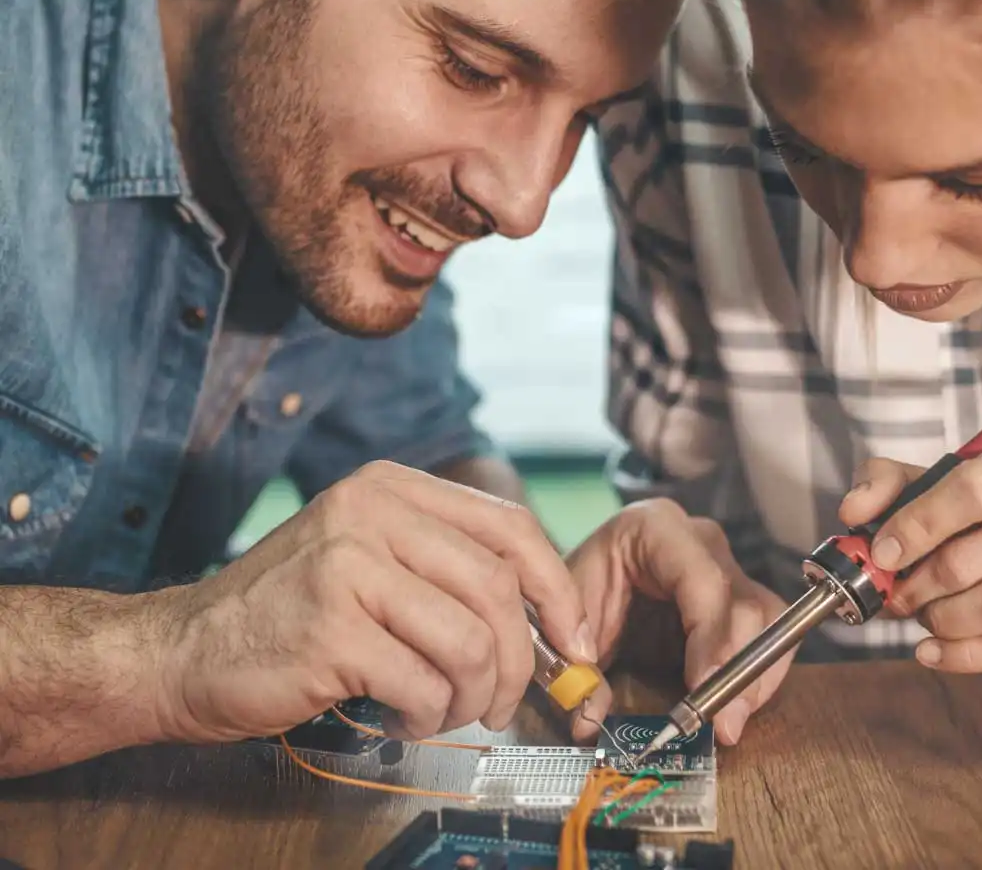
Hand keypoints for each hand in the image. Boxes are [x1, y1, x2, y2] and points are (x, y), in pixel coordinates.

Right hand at [150, 461, 595, 743]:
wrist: (184, 649)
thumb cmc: (291, 610)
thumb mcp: (370, 556)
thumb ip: (447, 566)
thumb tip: (547, 616)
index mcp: (391, 488)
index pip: (509, 526)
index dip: (556, 589)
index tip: (574, 641)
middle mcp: (371, 512)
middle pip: (497, 587)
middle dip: (519, 660)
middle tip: (504, 700)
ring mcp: (348, 566)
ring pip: (469, 641)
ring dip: (471, 697)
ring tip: (442, 711)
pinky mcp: (330, 629)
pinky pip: (424, 684)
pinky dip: (427, 717)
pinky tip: (400, 717)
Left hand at [566, 499, 787, 745]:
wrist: (588, 578)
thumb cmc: (578, 588)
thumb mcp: (568, 619)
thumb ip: (580, 668)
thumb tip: (591, 720)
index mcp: (656, 529)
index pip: (702, 580)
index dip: (710, 639)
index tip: (703, 691)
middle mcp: (701, 540)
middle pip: (743, 602)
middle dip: (738, 669)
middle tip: (723, 725)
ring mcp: (726, 566)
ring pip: (768, 619)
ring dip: (756, 676)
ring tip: (730, 723)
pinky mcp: (739, 597)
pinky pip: (770, 635)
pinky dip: (758, 676)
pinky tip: (734, 707)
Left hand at [839, 451, 981, 671]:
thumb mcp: (944, 484)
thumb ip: (890, 484)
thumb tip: (853, 510)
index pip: (971, 490)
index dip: (918, 525)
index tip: (884, 553)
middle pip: (977, 557)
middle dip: (922, 584)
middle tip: (898, 596)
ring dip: (945, 620)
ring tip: (924, 617)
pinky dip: (969, 656)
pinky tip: (935, 652)